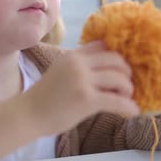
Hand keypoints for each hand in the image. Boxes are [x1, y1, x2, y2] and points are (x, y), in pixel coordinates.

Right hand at [19, 41, 139, 134]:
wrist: (27, 115)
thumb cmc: (44, 98)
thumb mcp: (61, 72)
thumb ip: (80, 67)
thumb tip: (107, 71)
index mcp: (73, 55)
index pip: (103, 45)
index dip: (118, 55)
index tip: (124, 67)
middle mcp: (78, 63)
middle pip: (115, 59)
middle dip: (127, 72)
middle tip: (128, 84)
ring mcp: (82, 80)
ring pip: (119, 78)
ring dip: (128, 89)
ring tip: (127, 98)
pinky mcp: (86, 99)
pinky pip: (116, 100)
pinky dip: (128, 106)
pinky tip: (133, 112)